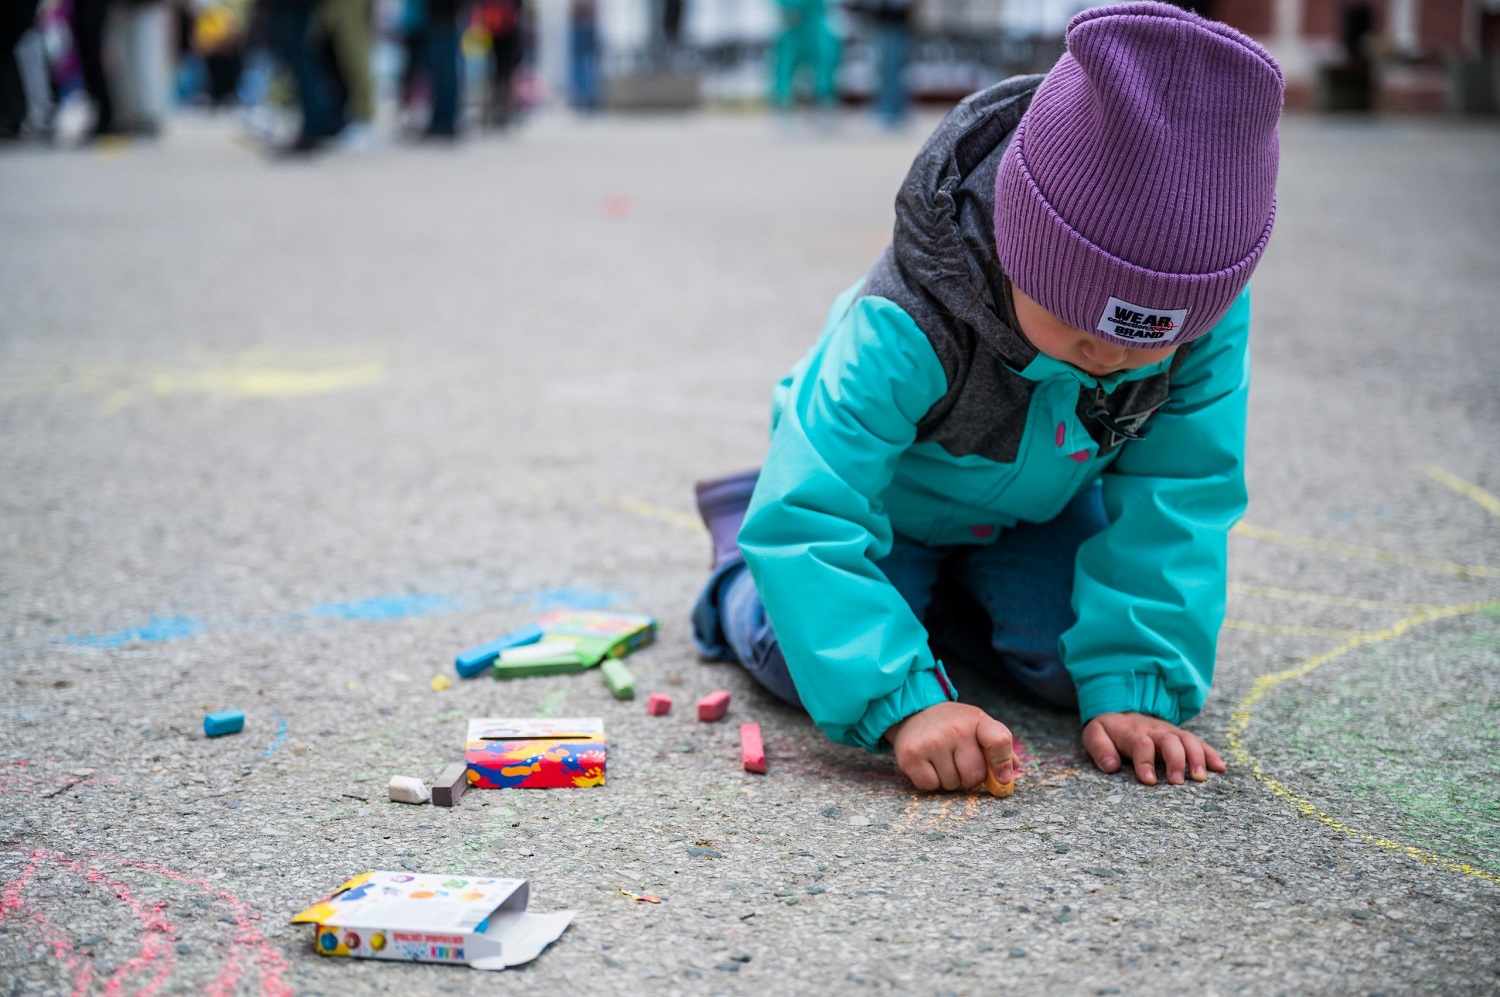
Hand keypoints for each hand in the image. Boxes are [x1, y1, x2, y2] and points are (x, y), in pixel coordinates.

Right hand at [884, 702, 1013, 792]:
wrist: (914, 712)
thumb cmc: (952, 725)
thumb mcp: (977, 726)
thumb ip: (998, 747)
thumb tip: (1012, 771)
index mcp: (976, 720)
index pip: (999, 741)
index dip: (1003, 763)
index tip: (1002, 778)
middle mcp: (954, 730)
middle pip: (974, 775)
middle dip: (968, 777)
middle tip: (958, 762)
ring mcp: (932, 742)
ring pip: (952, 784)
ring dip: (948, 779)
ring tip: (941, 760)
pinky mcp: (911, 755)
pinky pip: (930, 786)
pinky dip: (930, 782)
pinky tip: (927, 764)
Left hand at [1082, 712, 1226, 784]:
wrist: (1122, 708)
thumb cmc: (1110, 730)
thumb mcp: (1095, 734)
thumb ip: (1099, 748)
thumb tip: (1110, 766)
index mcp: (1131, 732)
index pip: (1141, 744)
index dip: (1145, 762)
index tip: (1149, 781)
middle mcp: (1154, 731)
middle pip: (1169, 741)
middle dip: (1175, 760)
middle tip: (1178, 782)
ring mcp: (1170, 732)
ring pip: (1187, 740)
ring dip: (1196, 758)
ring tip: (1200, 778)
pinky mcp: (1180, 736)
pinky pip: (1198, 742)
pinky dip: (1210, 753)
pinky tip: (1220, 768)